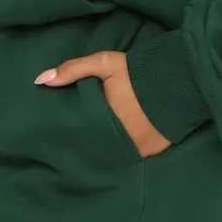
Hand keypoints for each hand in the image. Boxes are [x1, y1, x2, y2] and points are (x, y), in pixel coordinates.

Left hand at [33, 51, 171, 157]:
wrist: (181, 78)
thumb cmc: (138, 72)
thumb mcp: (104, 64)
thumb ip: (73, 70)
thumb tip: (40, 81)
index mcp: (104, 120)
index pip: (78, 135)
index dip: (68, 136)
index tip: (57, 136)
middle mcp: (119, 140)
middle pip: (94, 148)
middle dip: (85, 145)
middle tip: (74, 144)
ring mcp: (136, 149)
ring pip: (111, 155)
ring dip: (103, 151)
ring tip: (93, 146)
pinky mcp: (151, 152)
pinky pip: (130, 157)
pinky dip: (122, 153)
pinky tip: (114, 148)